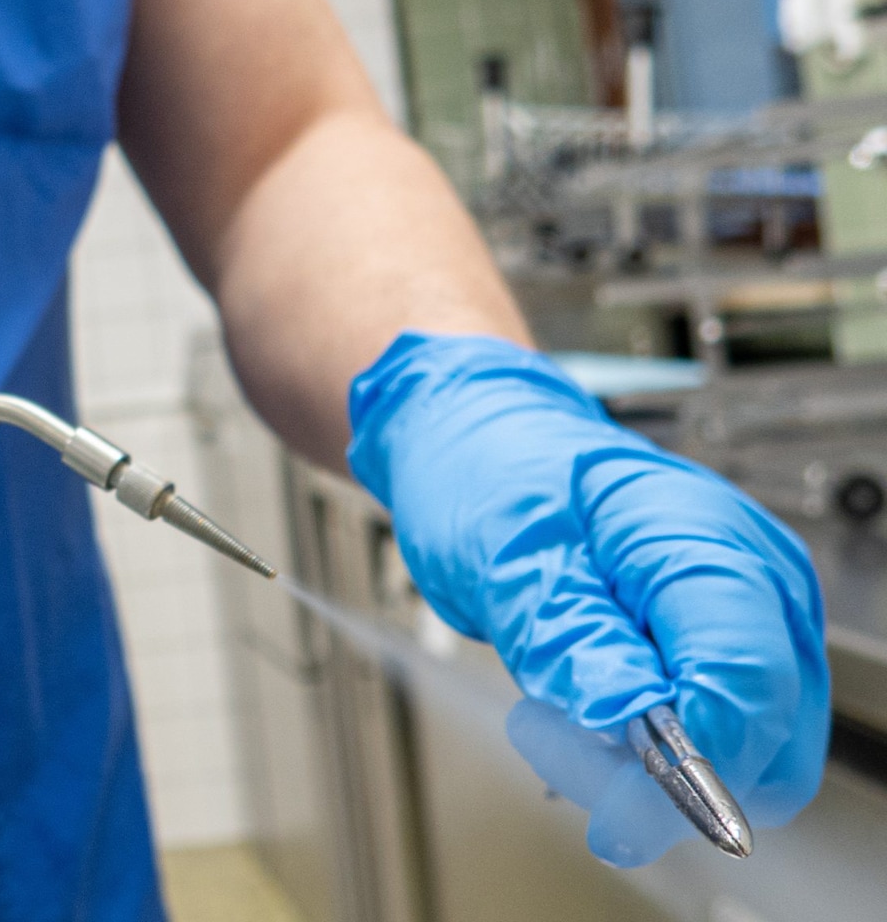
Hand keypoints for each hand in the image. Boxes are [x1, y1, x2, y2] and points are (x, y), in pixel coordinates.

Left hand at [347, 333, 827, 865]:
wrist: (489, 443)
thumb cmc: (494, 477)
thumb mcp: (507, 557)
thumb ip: (573, 640)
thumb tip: (632, 722)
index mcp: (707, 540)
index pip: (746, 682)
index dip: (693, 765)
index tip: (616, 811)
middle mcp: (759, 579)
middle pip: (767, 736)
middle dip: (664, 776)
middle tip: (548, 737)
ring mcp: (756, 613)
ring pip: (752, 751)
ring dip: (651, 769)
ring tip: (551, 712)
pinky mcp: (731, 641)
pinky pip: (722, 731)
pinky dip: (654, 749)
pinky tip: (584, 706)